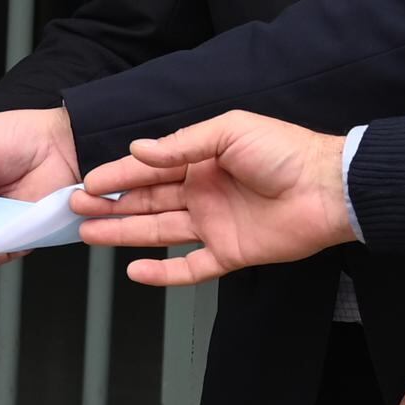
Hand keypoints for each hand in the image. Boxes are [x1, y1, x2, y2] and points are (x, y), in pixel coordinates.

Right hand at [72, 113, 360, 285]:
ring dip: (124, 233)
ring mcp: (215, 224)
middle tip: (76, 209)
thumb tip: (138, 149)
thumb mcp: (229, 131)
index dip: (118, 175)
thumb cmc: (286, 152)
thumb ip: (181, 144)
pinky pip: (189, 267)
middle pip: (147, 201)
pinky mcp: (230, 253)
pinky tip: (135, 271)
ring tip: (89, 234)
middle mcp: (204, 192)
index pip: (150, 169)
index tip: (88, 183)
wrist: (328, 189)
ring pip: (159, 231)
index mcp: (202, 160)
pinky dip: (163, 273)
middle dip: (111, 205)